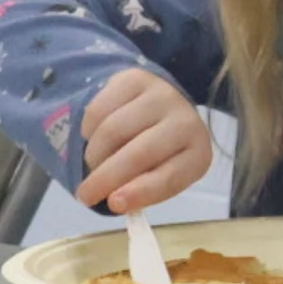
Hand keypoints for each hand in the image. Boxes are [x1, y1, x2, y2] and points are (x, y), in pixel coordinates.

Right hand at [75, 67, 211, 211]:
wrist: (159, 106)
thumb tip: (113, 201)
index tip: (113, 204)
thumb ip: (142, 190)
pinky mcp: (135, 79)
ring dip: (95, 155)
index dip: (141, 192)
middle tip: (84, 196)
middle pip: (139, 154)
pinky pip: (98, 110)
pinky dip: (88, 131)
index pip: (171, 177)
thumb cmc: (159, 151)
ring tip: (95, 164)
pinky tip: (95, 137)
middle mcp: (186, 122)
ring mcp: (161, 96)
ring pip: (112, 131)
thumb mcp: (159, 174)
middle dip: (105, 179)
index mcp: (198, 154)